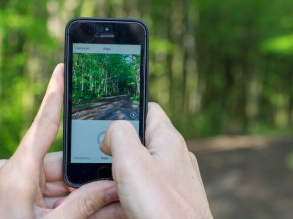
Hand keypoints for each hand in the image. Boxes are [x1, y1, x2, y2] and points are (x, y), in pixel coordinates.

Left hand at [0, 64, 124, 218]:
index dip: (54, 94)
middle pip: (67, 164)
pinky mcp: (34, 204)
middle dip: (94, 175)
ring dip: (93, 195)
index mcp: (18, 173)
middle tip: (121, 183)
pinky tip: (108, 210)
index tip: (62, 69)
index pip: (44, 124)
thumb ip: (82, 207)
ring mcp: (29, 192)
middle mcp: (23, 176)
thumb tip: (113, 188)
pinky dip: (84, 206)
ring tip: (119, 202)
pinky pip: (64, 199)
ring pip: (69, 185)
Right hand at [101, 103, 212, 218]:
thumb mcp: (133, 161)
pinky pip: (142, 191)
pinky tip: (113, 209)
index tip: (104, 122)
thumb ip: (119, 134)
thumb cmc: (163, 206)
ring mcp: (172, 179)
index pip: (147, 109)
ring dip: (115, 180)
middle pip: (137, 142)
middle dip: (113, 154)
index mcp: (167, 139)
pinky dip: (124, 198)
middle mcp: (173, 156)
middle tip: (95, 165)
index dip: (125, 110)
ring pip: (137, 170)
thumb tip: (111, 131)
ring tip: (100, 193)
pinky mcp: (168, 199)